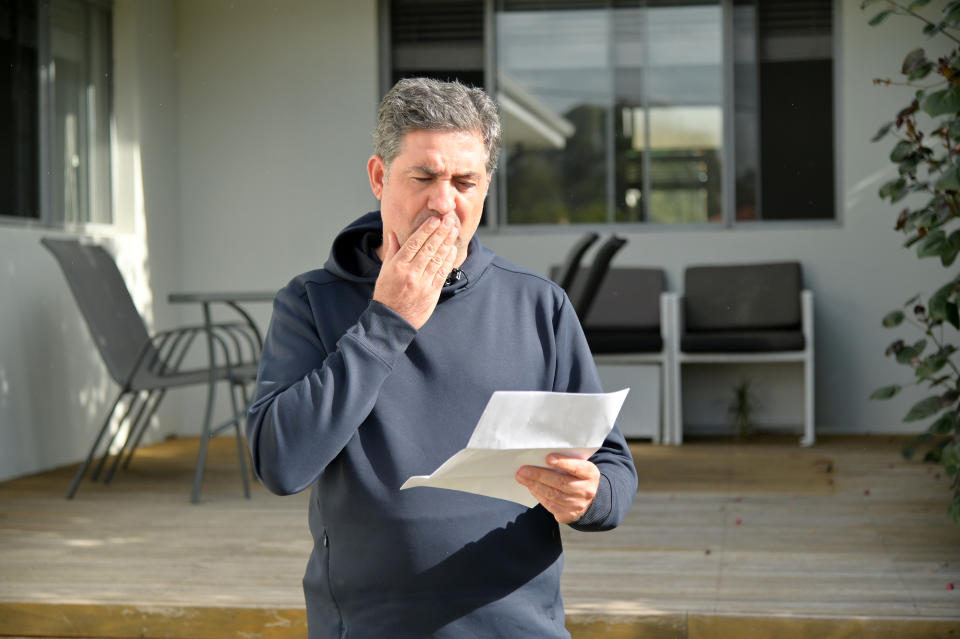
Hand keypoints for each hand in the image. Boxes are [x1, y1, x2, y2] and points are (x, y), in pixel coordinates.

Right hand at [373, 213, 458, 328]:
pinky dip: (448, 260)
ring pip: (437, 259)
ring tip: (453, 231)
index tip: (434, 219)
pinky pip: (442, 273)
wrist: (392, 320)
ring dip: (446, 243)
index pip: (414, 243)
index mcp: (397, 266)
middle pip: (428, 249)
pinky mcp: (432, 293)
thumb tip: (393, 234)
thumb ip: (392, 251)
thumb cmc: (386, 294)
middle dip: (440, 233)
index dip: (426, 230)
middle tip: (448, 220)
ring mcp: (422, 283)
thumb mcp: (384, 271)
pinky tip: (452, 250)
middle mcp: (410, 273)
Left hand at [515, 454, 599, 523]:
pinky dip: (538, 495)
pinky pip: (550, 505)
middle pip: (561, 483)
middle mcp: (586, 491)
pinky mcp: (568, 515)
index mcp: (590, 474)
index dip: (563, 463)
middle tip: (523, 470)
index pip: (577, 468)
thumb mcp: (580, 467)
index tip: (548, 458)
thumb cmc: (579, 478)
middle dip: (539, 475)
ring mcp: (578, 505)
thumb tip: (542, 458)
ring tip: (522, 478)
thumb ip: (567, 462)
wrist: (591, 500)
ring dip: (534, 485)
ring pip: (553, 495)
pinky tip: (531, 487)